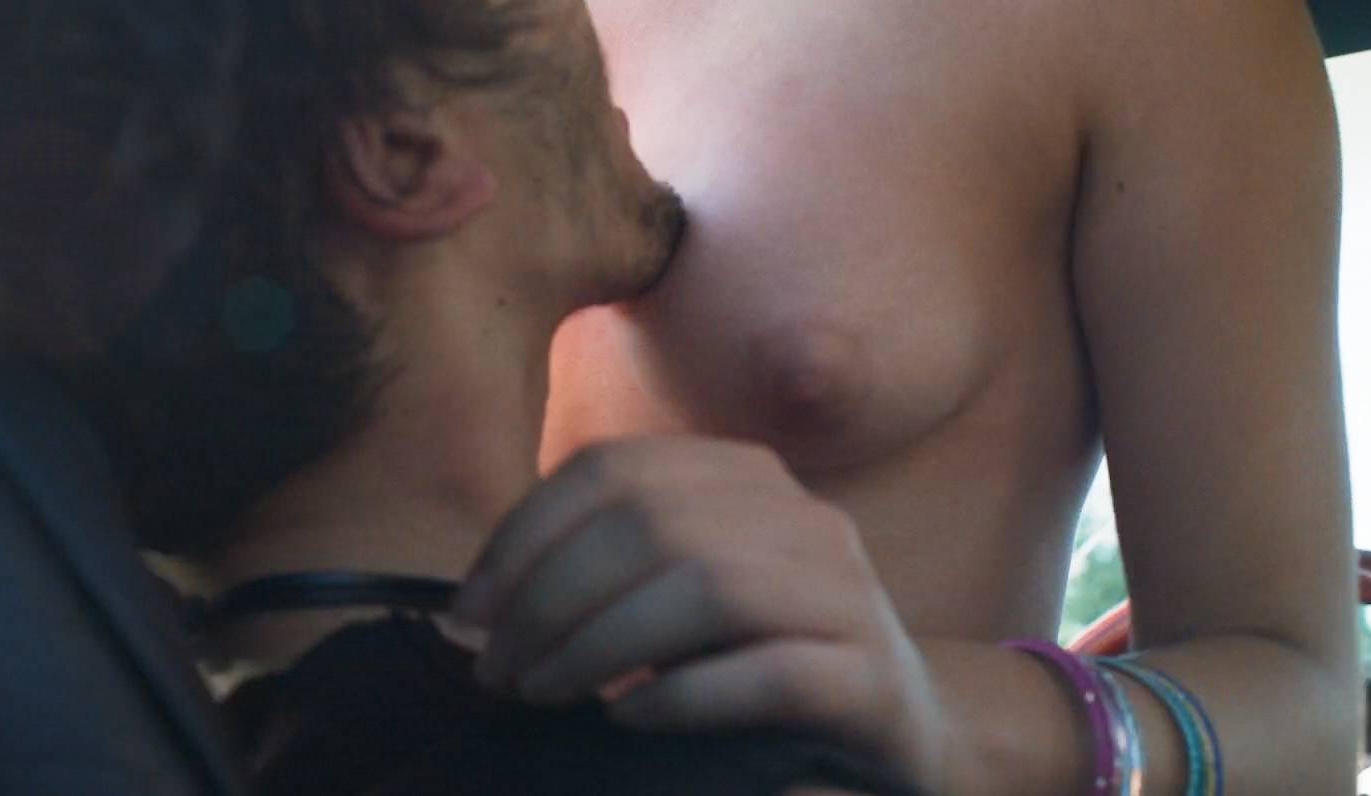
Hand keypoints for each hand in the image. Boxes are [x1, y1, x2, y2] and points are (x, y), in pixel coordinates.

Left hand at [452, 436, 946, 786]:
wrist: (904, 729)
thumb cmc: (758, 662)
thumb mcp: (676, 595)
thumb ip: (598, 577)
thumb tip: (474, 611)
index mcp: (744, 479)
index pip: (612, 470)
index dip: (523, 536)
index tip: (466, 614)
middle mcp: (801, 519)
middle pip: (652, 523)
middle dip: (549, 598)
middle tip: (497, 670)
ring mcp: (846, 595)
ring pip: (708, 587)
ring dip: (601, 645)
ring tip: (545, 692)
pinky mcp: (869, 678)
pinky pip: (768, 672)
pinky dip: (683, 695)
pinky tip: (627, 719)